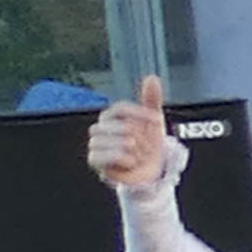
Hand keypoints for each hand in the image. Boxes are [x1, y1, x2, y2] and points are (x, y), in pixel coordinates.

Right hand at [85, 76, 172, 193]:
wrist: (151, 173)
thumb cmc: (149, 147)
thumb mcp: (154, 122)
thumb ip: (151, 99)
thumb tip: (152, 78)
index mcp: (112, 117)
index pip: (120, 108)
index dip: (139, 113)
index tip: (156, 120)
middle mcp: (101, 128)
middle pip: (123, 126)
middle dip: (142, 139)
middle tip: (145, 147)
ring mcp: (96, 144)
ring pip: (119, 142)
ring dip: (136, 151)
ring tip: (138, 156)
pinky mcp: (94, 160)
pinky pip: (107, 155)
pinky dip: (124, 160)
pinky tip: (130, 162)